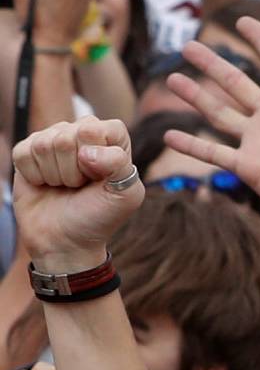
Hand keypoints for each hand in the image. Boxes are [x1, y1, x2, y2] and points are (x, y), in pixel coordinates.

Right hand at [12, 117, 141, 268]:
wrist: (66, 241)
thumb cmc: (99, 217)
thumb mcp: (126, 196)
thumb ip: (120, 165)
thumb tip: (87, 151)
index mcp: (111, 140)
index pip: (100, 127)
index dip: (97, 156)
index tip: (100, 178)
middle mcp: (81, 134)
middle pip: (67, 135)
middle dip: (73, 169)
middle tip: (79, 186)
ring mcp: (52, 140)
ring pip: (44, 143)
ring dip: (55, 174)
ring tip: (64, 187)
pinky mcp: (27, 151)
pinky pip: (24, 153)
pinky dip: (34, 175)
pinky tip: (45, 184)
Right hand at [163, 15, 259, 243]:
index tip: (242, 21)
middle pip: (240, 84)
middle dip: (215, 64)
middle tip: (190, 44)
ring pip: (222, 113)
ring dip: (197, 98)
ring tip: (173, 79)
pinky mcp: (252, 168)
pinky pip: (217, 153)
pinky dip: (194, 146)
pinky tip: (170, 137)